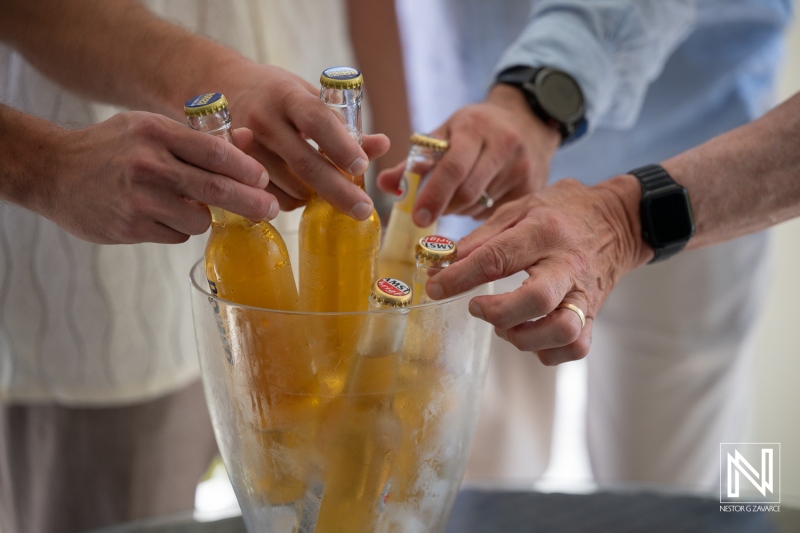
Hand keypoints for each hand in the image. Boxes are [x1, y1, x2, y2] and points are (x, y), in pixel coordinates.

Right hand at [43, 111, 275, 243]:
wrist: (54, 171)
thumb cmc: (113, 147)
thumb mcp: (151, 129)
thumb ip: (197, 140)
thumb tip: (249, 145)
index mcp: (157, 134)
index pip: (217, 153)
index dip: (248, 170)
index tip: (264, 180)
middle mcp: (149, 165)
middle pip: (217, 190)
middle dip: (252, 203)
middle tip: (270, 210)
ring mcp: (139, 200)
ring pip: (199, 220)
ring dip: (202, 216)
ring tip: (183, 204)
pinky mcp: (130, 228)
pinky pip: (177, 235)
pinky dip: (177, 228)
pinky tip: (157, 214)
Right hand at [224, 63, 389, 218]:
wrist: (222, 85)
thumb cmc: (279, 95)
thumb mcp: (310, 98)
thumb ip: (344, 124)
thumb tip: (382, 145)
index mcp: (288, 96)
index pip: (318, 121)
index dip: (341, 146)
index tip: (362, 167)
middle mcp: (263, 120)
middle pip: (305, 163)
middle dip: (338, 190)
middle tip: (363, 210)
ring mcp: (245, 146)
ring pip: (288, 187)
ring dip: (314, 197)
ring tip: (326, 189)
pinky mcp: (232, 168)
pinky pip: (270, 197)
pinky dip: (291, 200)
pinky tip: (297, 189)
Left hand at [376, 84, 559, 226]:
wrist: (529, 119)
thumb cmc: (477, 127)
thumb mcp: (446, 132)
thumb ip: (415, 160)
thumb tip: (384, 184)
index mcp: (475, 129)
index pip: (452, 168)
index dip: (433, 195)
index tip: (418, 217)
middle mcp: (503, 146)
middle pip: (467, 192)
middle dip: (444, 207)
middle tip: (430, 211)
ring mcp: (521, 167)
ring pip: (480, 204)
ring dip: (460, 209)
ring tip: (457, 196)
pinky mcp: (532, 186)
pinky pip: (497, 211)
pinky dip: (480, 211)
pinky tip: (480, 197)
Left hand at [424, 177, 650, 364]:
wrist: (619, 220)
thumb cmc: (561, 212)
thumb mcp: (519, 209)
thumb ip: (479, 239)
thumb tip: (440, 265)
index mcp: (544, 231)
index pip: (497, 259)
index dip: (460, 277)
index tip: (434, 287)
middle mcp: (567, 265)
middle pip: (536, 300)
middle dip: (498, 312)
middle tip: (477, 308)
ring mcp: (585, 293)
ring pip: (561, 331)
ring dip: (524, 337)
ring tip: (505, 326)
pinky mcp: (594, 313)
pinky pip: (575, 347)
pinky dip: (547, 351)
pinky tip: (530, 336)